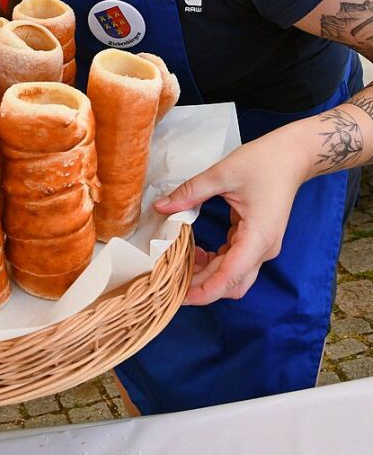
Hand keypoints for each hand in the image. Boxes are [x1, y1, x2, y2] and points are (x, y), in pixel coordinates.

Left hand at [153, 132, 306, 304]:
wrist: (292, 156)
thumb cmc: (263, 162)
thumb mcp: (222, 174)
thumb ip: (191, 193)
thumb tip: (161, 207)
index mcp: (257, 237)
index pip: (229, 277)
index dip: (204, 291)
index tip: (180, 297)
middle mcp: (263, 249)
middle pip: (231, 283)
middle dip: (202, 286)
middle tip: (171, 280)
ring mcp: (262, 246)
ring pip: (233, 275)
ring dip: (208, 273)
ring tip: (178, 263)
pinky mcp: (258, 240)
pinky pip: (235, 261)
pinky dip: (216, 262)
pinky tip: (195, 250)